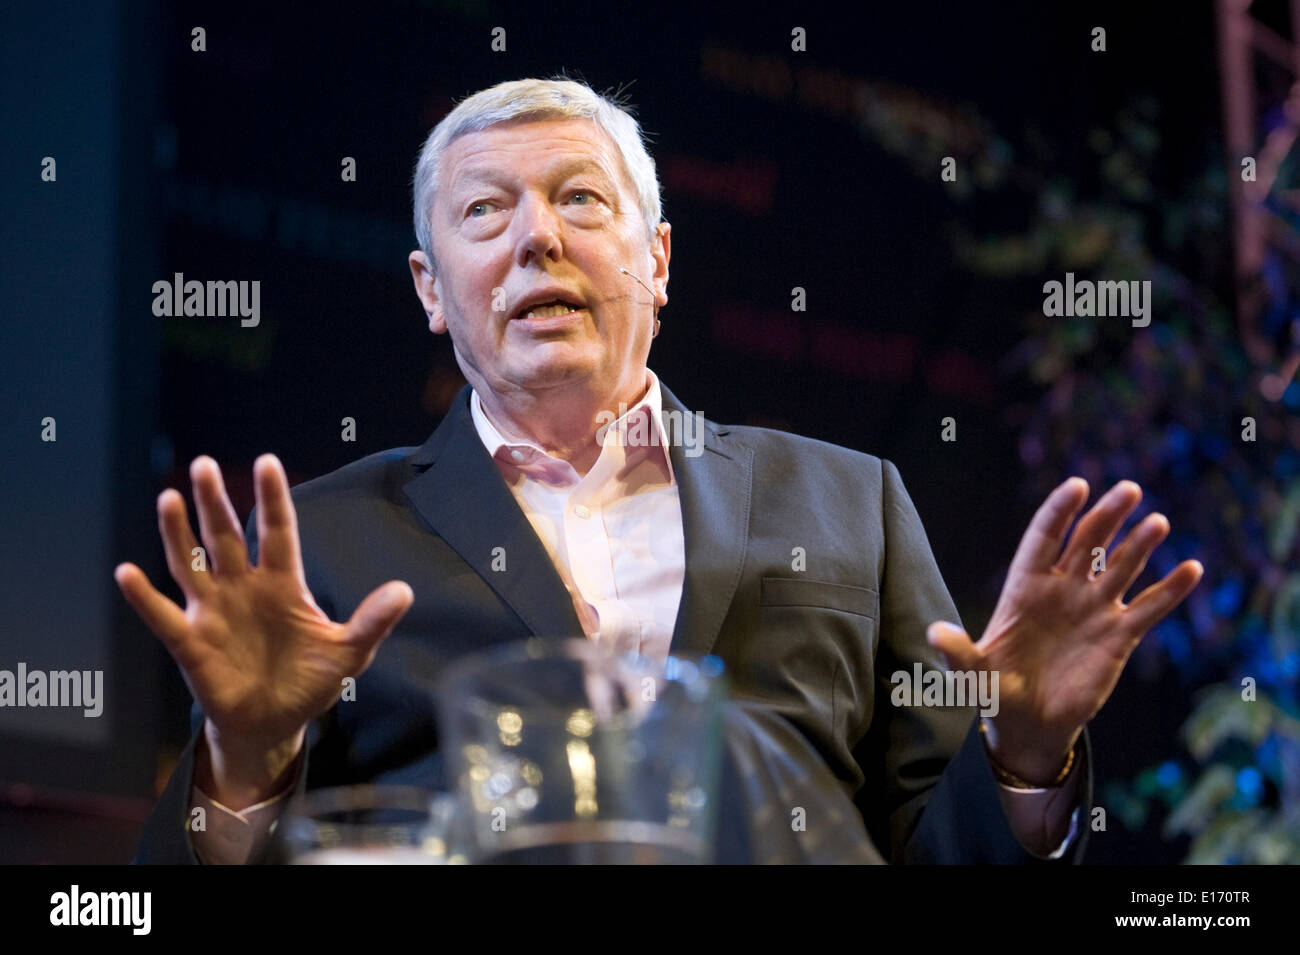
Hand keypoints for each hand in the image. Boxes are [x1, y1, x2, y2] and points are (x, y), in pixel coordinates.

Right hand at [115, 455, 412, 800]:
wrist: (275, 725)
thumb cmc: (310, 681)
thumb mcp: (349, 653)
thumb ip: (372, 621)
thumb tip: (405, 591)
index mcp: (283, 583)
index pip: (278, 532)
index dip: (273, 499)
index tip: (268, 462)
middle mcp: (244, 588)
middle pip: (227, 536)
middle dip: (216, 502)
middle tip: (205, 465)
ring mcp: (214, 612)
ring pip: (192, 563)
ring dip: (178, 533)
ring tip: (169, 498)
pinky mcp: (191, 644)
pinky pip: (163, 616)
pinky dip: (144, 597)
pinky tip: (127, 572)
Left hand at [926, 478, 1202, 784]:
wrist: (1028, 724)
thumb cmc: (994, 692)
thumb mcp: (972, 674)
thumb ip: (957, 652)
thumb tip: (935, 632)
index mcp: (1025, 587)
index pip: (1044, 538)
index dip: (1059, 512)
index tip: (1077, 486)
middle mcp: (1062, 589)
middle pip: (1087, 542)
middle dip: (1106, 516)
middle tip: (1129, 490)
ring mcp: (1093, 609)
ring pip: (1120, 566)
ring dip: (1140, 544)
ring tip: (1158, 522)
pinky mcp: (1119, 636)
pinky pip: (1148, 607)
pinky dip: (1169, 590)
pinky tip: (1191, 569)